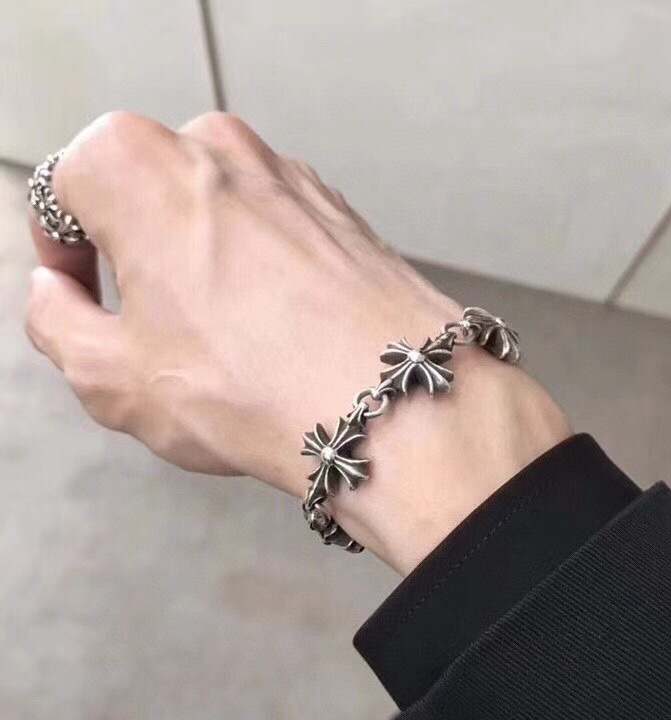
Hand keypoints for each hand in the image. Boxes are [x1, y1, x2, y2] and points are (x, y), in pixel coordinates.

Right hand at [26, 112, 569, 572]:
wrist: (395, 400)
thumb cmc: (258, 387)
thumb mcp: (112, 377)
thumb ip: (58, 323)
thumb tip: (57, 295)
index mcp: (141, 167)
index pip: (68, 187)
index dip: (66, 249)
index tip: (84, 293)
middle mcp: (219, 150)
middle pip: (147, 197)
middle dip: (138, 259)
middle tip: (154, 332)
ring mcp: (290, 177)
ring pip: (218, 217)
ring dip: (208, 270)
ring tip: (227, 345)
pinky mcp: (341, 212)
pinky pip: (278, 236)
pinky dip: (265, 276)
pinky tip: (280, 335)